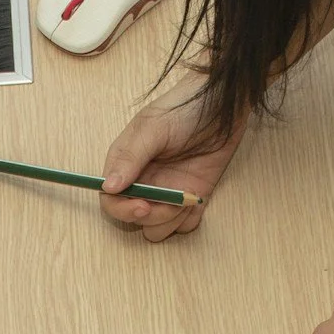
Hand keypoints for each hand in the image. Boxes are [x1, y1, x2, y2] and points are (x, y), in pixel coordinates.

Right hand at [99, 75, 244, 242]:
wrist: (224, 106)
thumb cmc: (185, 108)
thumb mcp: (153, 127)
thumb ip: (130, 158)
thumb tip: (109, 187)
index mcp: (126, 164)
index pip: (110, 199)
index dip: (123, 209)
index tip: (143, 207)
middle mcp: (144, 182)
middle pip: (134, 218)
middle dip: (154, 215)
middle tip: (175, 200)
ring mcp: (167, 192)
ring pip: (158, 228)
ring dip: (172, 220)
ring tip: (189, 197)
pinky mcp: (191, 199)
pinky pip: (184, 226)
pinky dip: (190, 218)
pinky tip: (199, 198)